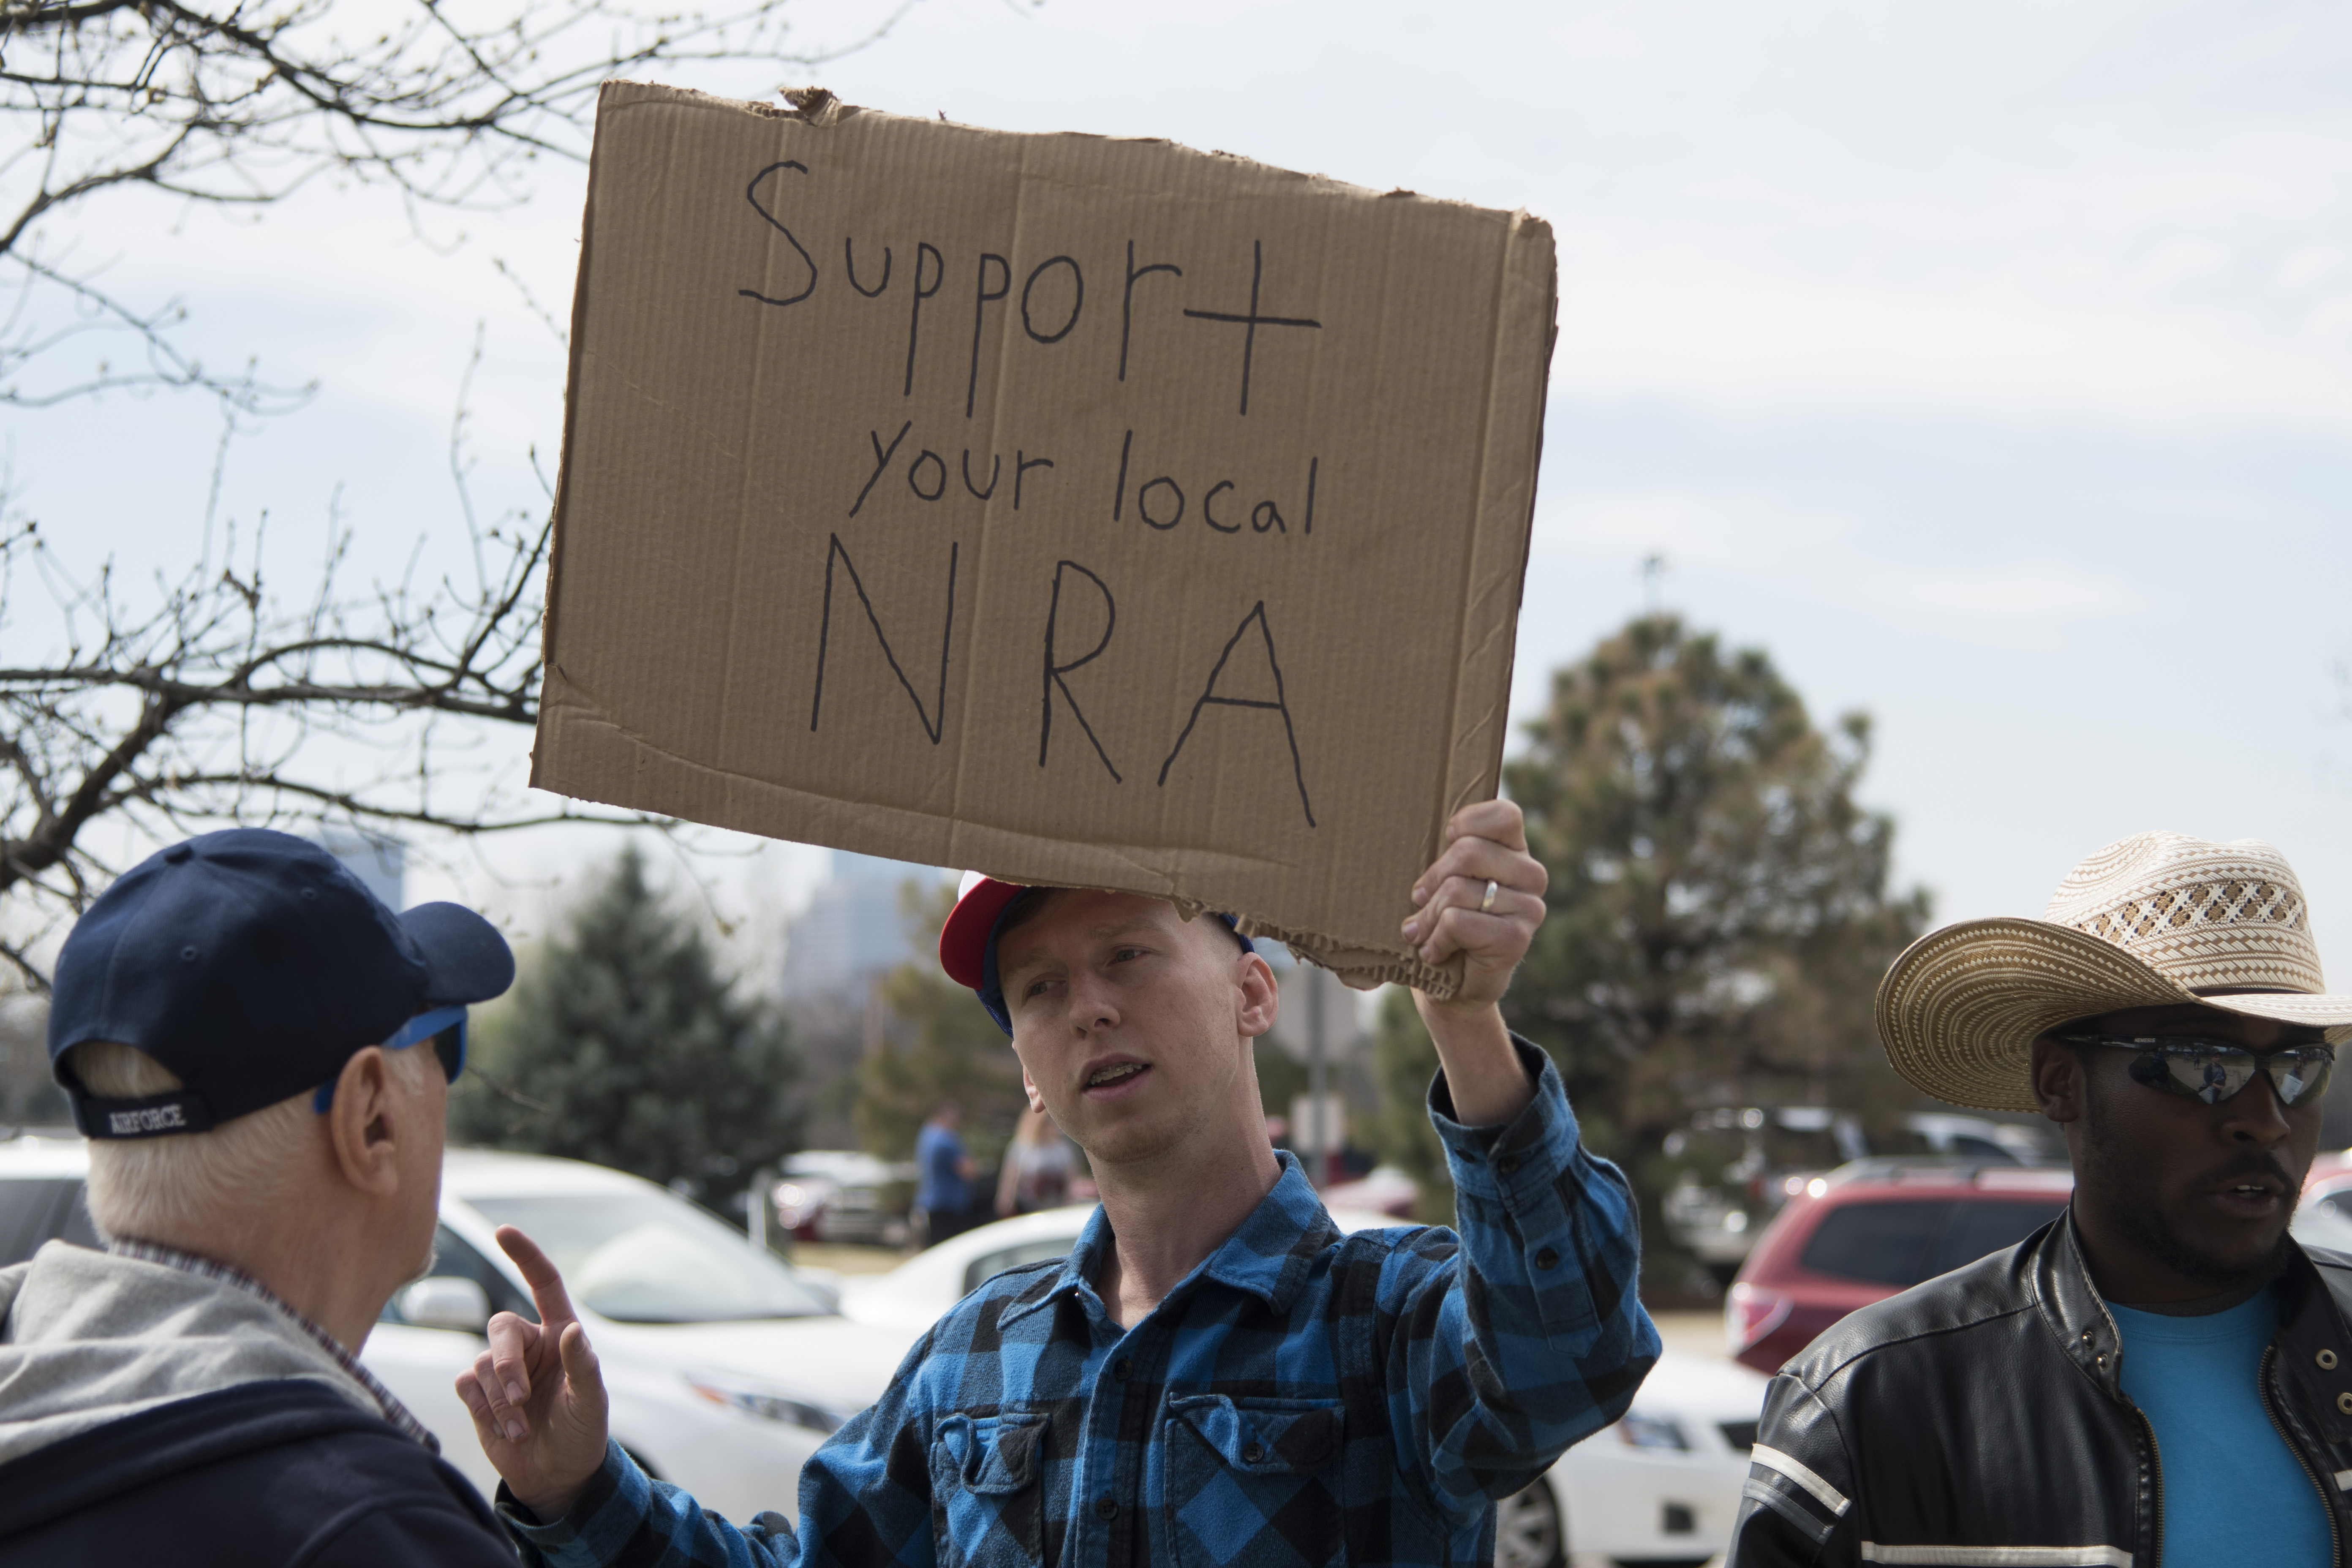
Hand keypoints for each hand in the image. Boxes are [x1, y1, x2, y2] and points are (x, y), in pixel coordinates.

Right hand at [454, 1226, 609, 1522]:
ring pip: (482, 1364)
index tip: (503, 1231)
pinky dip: (484, 1410)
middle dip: (507, 1363)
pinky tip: (505, 1431)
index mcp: (559, 1334)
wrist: (557, 1475)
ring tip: (522, 1427)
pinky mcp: (478, 1394)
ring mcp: (501, 1369)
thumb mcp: (590, 1401)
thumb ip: (581, 1365)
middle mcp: (528, 1344)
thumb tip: (571, 1330)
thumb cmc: (581, 1431)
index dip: (525, 1255)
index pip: (543, 1283)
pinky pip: (466, 1385)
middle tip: (521, 1398)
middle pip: (500, 1327)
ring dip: (500, 1400)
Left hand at [1401, 799, 1546, 1012]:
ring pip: (1457, 890)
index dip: (1467, 823)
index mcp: (1515, 852)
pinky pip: (1458, 922)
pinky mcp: (1517, 939)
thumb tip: (1429, 827)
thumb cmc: (1440, 923)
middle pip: (1468, 851)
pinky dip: (1436, 940)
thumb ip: (1446, 852)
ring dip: (1428, 917)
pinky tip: (1435, 952)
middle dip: (1431, 880)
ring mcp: (1529, 908)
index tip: (1444, 840)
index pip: (1504, 816)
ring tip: (1423, 933)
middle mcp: (1531, 876)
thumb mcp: (1441, 879)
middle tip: (1419, 902)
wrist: (1450, 988)